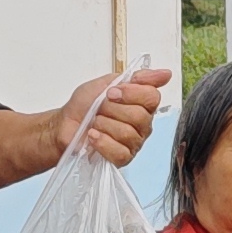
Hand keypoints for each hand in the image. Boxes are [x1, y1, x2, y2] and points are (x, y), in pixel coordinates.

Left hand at [56, 66, 170, 166]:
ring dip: (104, 125)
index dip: (131, 93)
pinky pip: (120, 152)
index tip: (111, 92)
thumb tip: (166, 74)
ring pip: (128, 133)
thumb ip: (136, 77)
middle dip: (113, 109)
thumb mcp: (107, 82)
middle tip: (99, 108)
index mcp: (142, 104)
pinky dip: (103, 142)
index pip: (152, 97)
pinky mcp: (122, 158)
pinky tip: (93, 136)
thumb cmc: (84, 105)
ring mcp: (134, 143)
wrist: (65, 123)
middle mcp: (142, 124)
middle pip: (140, 116)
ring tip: (94, 123)